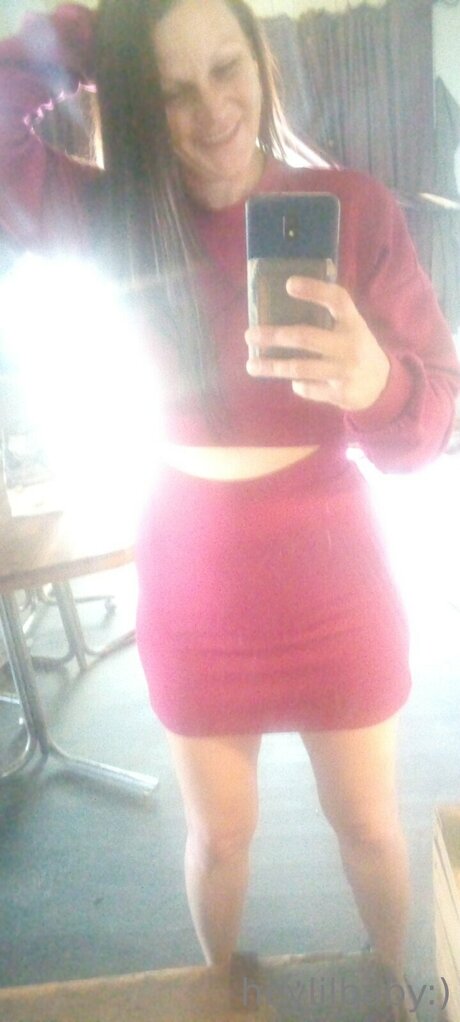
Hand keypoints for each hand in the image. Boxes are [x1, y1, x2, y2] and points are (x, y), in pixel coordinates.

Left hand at [245, 276, 390, 411]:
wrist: (382, 385)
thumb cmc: (356, 348)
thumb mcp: (351, 328)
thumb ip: (329, 317)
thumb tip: (285, 298)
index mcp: (353, 323)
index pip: (337, 300)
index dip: (315, 290)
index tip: (288, 284)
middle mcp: (350, 345)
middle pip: (306, 337)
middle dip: (274, 336)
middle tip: (249, 335)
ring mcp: (345, 371)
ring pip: (300, 368)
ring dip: (272, 367)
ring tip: (251, 365)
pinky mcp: (340, 393)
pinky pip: (307, 388)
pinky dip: (296, 384)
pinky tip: (291, 380)